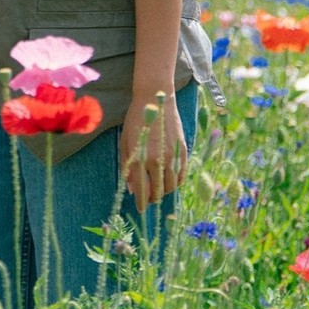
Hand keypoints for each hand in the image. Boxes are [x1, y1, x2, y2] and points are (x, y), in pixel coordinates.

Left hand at [119, 94, 185, 212]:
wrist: (156, 99)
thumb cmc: (136, 120)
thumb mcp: (125, 142)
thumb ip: (127, 167)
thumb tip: (131, 189)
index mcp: (140, 159)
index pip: (142, 190)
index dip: (141, 202)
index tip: (141, 209)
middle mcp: (158, 160)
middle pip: (158, 192)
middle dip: (152, 199)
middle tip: (149, 199)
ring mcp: (172, 156)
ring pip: (171, 186)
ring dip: (164, 191)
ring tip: (158, 189)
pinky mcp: (183, 151)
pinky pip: (182, 175)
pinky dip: (176, 182)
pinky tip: (170, 180)